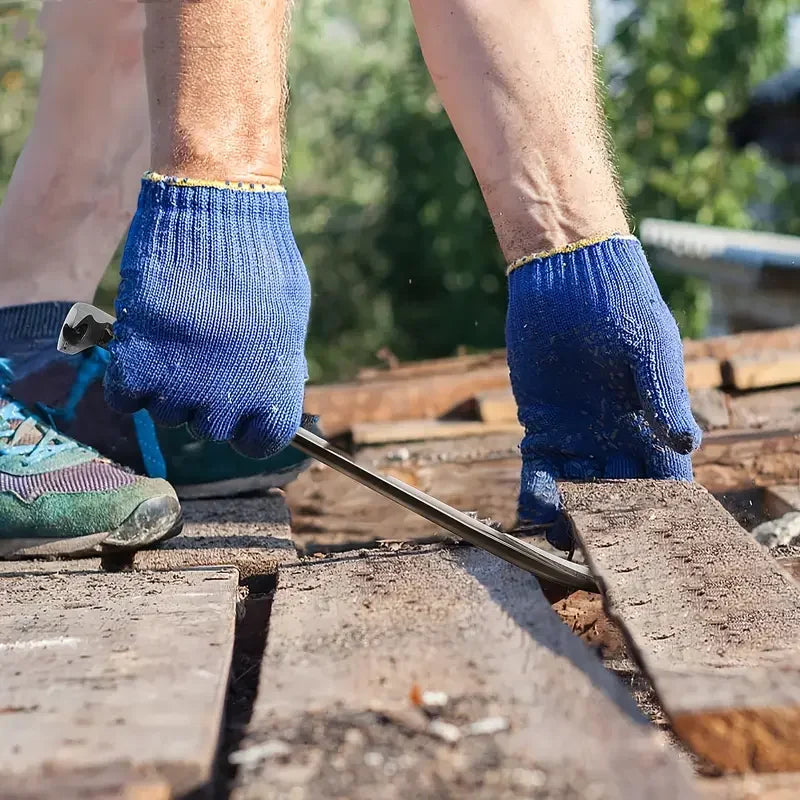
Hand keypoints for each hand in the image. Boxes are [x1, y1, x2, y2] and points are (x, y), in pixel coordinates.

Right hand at [105, 179, 309, 457]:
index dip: (249, 428)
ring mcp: (183, 382)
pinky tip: (144, 346)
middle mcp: (230, 398)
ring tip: (176, 339)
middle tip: (203, 357)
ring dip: (167, 385)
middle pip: (209, 429)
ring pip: (165, 414)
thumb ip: (280, 366)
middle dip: (206, 399)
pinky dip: (130, 378)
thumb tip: (272, 396)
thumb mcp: (289, 318)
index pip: (262, 443)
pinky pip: (126, 397)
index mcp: (277, 390)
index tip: (241, 407)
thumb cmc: (261, 258)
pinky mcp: (138, 358)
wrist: (218, 206)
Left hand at [505, 236, 700, 546]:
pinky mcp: (540, 425)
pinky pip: (539, 468)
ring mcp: (577, 434)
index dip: (665, 509)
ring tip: (567, 548)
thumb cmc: (622, 304)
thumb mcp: (649, 348)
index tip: (662, 543)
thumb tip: (688, 443)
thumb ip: (664, 395)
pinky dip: (537, 493)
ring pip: (577, 489)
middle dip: (614, 524)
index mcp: (653, 422)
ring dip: (573, 517)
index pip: (665, 477)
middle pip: (619, 493)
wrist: (567, 278)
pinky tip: (534, 516)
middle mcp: (616, 436)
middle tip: (607, 558)